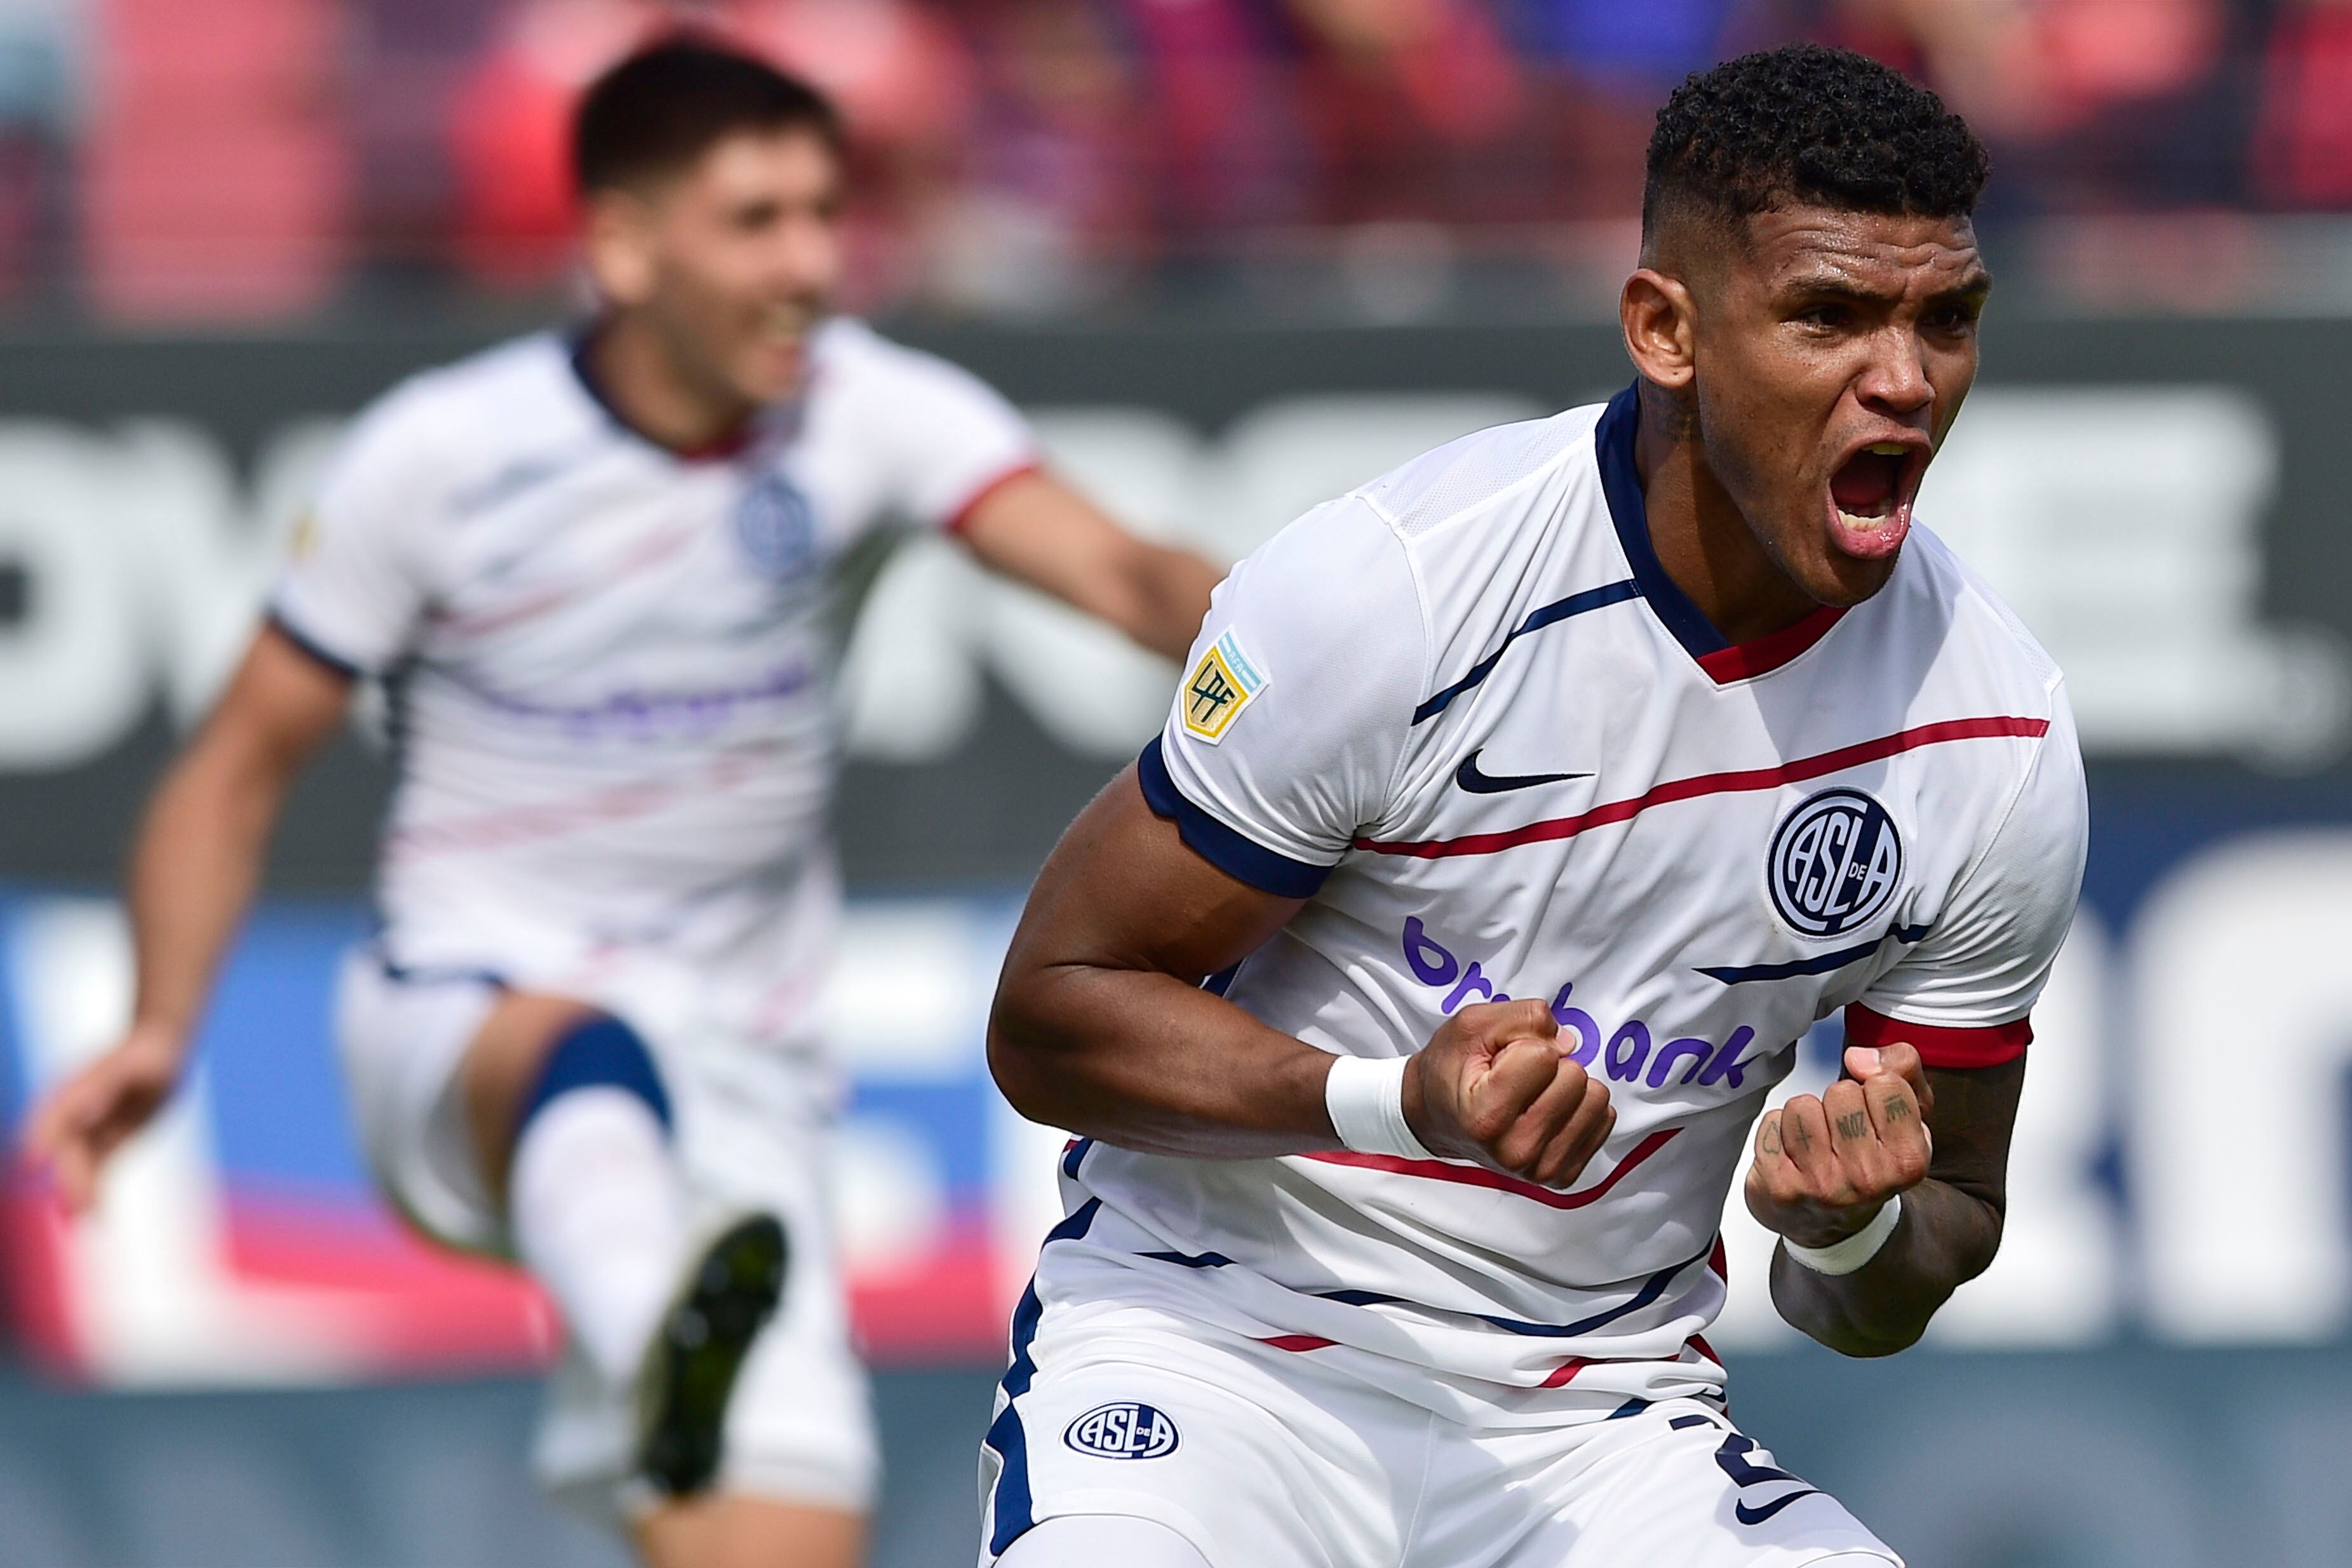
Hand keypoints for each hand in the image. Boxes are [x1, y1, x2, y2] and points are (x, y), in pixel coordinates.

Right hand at [23, 1020, 188, 1212]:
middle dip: (70, 1178)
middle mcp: (73, 1112)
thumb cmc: (145, 1055)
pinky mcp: (105, 1143)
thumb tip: (83, 1108)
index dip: (41, 1138)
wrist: (157, 1049)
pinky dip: (96, 1191)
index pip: (54, 1118)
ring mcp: (86, 1130)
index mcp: (74, 1089)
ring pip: (79, 1166)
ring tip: (83, 1220)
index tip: (32, 1163)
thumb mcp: (131, 1067)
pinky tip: (98, 1215)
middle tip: (79, 1208)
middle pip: (68, 1150)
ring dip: (78, 1192)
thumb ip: (101, 1088)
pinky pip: (97, 1171)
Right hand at [1404, 999, 1614, 1188]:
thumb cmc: (1452, 1070)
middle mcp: (1514, 1151)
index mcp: (1486, 1117)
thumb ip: (1523, 1018)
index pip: (1545, 1056)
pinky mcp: (1562, 1175)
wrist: (1437, 1114)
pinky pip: (1603, 1120)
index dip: (1524, 1045)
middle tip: (1516, 1078)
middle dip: (1551, 1066)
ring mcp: (1540, 1168)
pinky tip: (1547, 1111)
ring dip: (1567, 1086)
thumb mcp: (1473, 1026)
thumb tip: (1568, 1043)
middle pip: (1575, 1077)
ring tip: (1532, 1094)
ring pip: (1596, 1099)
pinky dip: (1579, 1107)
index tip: (1499, 1062)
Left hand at [1746, 1043, 1934, 1249]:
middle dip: (1838, 1102)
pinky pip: (1770, 1123)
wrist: (1836, 1225)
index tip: (1873, 1112)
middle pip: (1841, 1093)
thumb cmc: (1871, 1159)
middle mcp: (1867, 1179)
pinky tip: (1791, 1154)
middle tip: (1843, 1132)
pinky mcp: (1780, 1187)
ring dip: (1805, 1115)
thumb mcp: (1908, 1114)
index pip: (1885, 1083)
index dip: (1874, 1088)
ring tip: (1817, 1142)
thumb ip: (1902, 1068)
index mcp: (1908, 1160)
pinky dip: (1777, 1130)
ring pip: (1802, 1106)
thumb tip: (1857, 1058)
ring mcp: (1821, 1186)